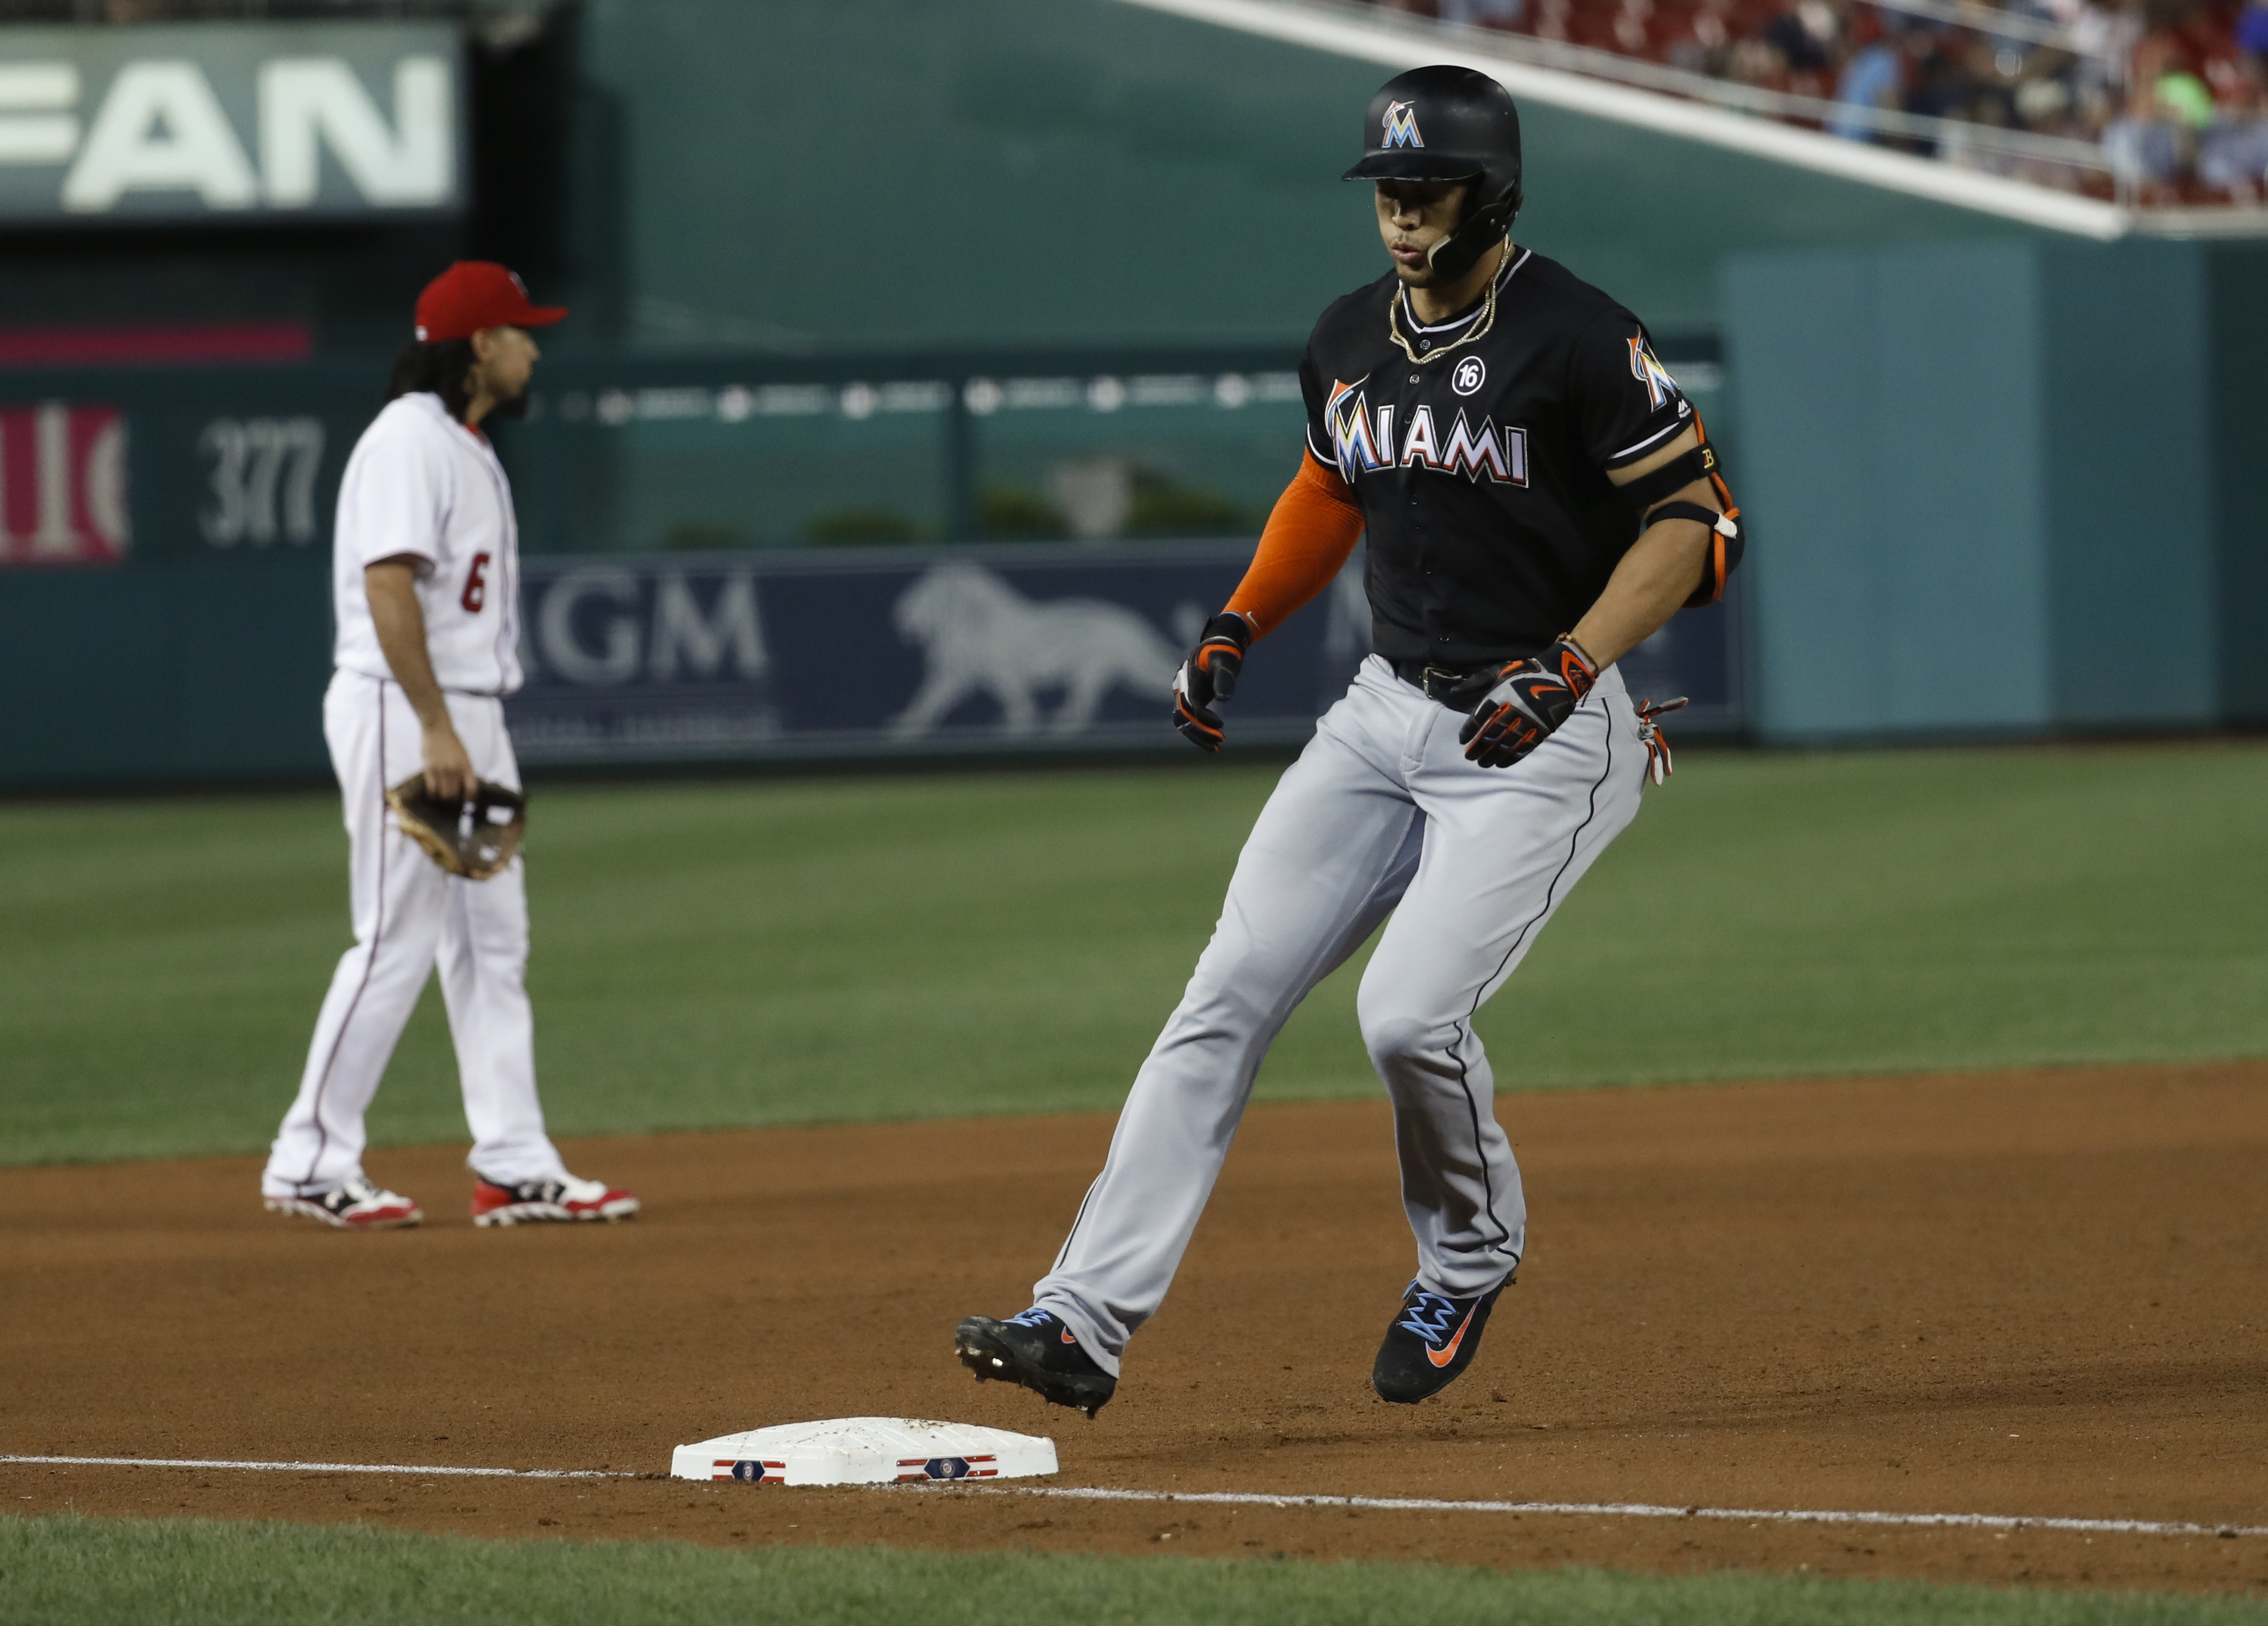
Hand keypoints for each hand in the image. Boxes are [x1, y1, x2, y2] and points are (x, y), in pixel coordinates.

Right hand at [420, 721, 474, 801]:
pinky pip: (432, 788)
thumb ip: (464, 769)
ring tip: (442, 796)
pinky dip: (433, 793)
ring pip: (443, 793)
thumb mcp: (464, 755)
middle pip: (455, 794)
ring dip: (443, 797)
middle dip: (454, 799)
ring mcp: (442, 770)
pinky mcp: (429, 769)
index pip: (471, 788)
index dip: (470, 797)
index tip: (467, 800)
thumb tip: (464, 785)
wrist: (437, 729)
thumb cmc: (452, 741)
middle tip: (451, 799)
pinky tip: (433, 793)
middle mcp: (455, 770)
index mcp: (466, 766)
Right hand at [1171, 613, 1252, 751]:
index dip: (1204, 717)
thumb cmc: (1224, 652)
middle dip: (1200, 732)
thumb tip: (1224, 698)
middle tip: (1221, 741)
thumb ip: (1224, 678)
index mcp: (1188, 679)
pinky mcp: (1190, 700)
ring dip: (1198, 736)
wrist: (1219, 645)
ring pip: (1183, 722)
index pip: (1191, 704)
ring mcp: (1184, 694)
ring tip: (1216, 747)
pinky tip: (1214, 741)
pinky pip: (1190, 720)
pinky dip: (1200, 731)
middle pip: (1182, 717)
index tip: (1221, 725)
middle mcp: (1181, 688)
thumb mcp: (1225, 662)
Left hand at [1456, 636, 1598, 768]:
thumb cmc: (1525, 671)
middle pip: (1491, 733)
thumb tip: (1454, 691)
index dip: (1468, 731)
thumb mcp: (1498, 671)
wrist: (1560, 674)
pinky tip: (1501, 763)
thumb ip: (1475, 682)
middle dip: (1478, 747)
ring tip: (1482, 764)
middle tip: (1468, 757)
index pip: (1479, 717)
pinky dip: (1511, 758)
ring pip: (1507, 743)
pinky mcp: (1543, 729)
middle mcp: (1514, 708)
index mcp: (1501, 694)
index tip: (1462, 740)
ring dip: (1492, 756)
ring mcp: (1530, 720)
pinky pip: (1524, 747)